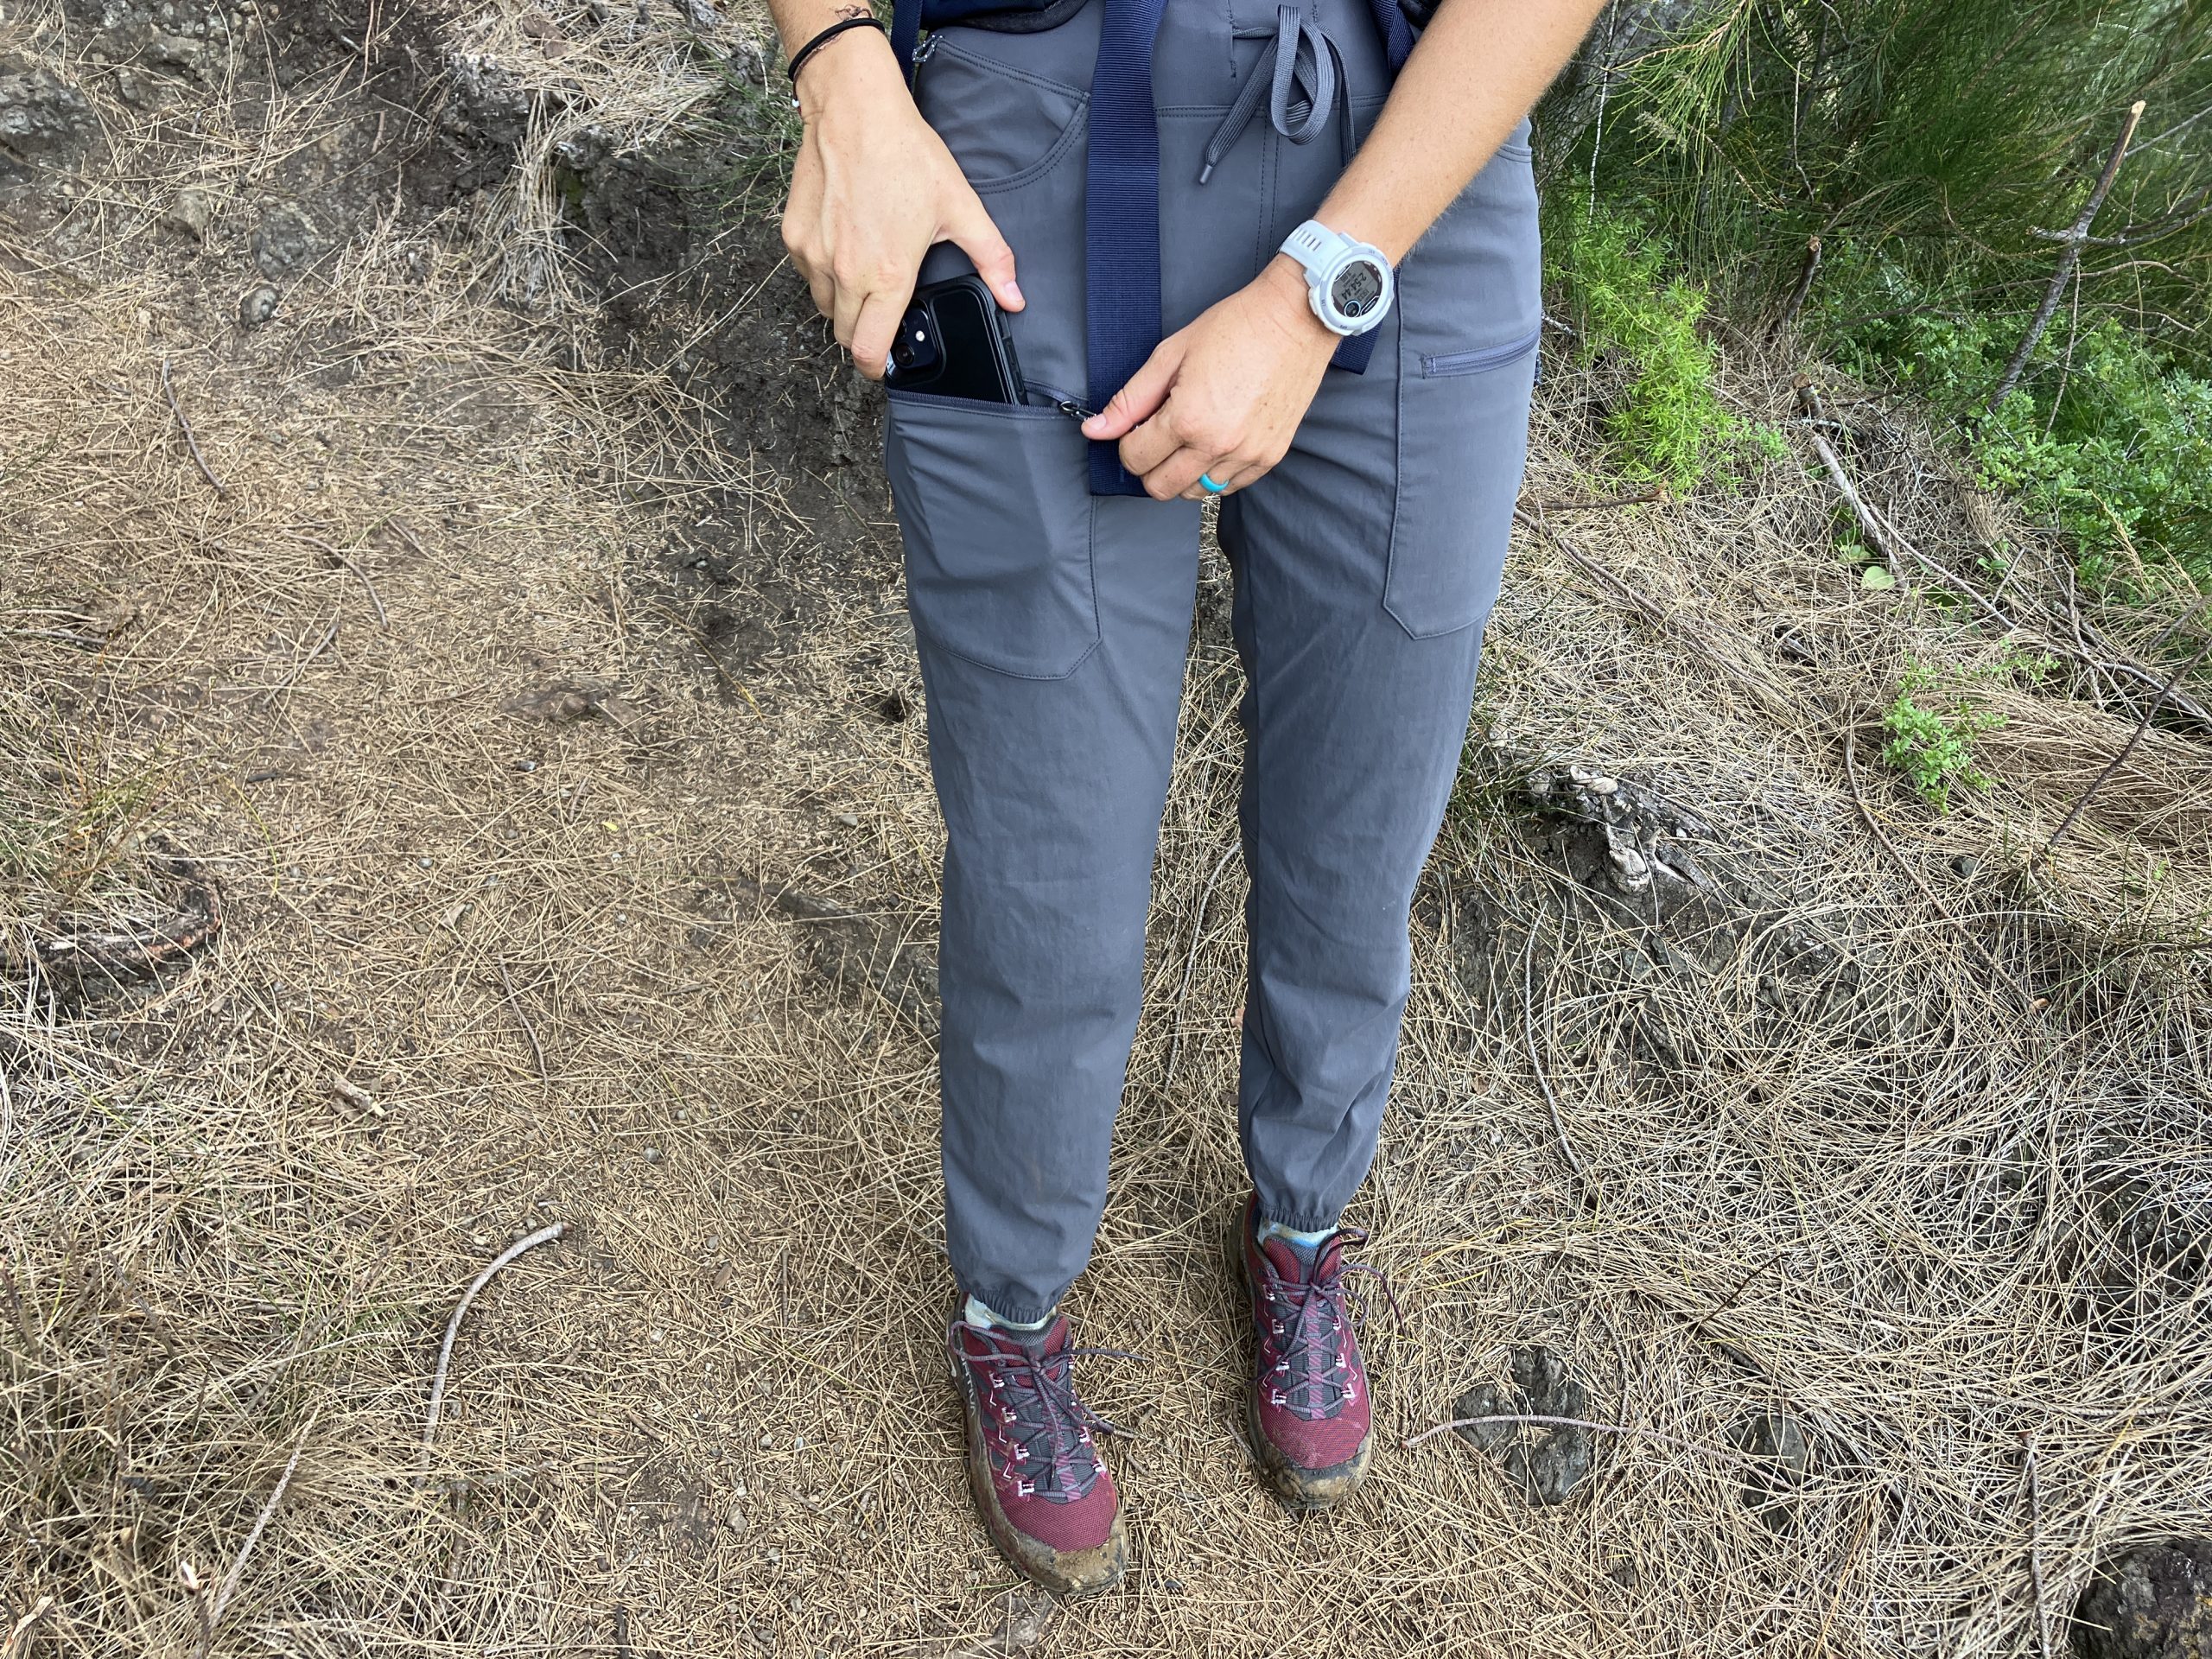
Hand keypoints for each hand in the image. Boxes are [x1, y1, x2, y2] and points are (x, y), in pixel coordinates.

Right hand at [781, 29, 1021, 379]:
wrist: (855, 113)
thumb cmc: (906, 155)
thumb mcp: (961, 208)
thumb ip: (992, 259)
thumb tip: (1015, 297)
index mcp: (887, 275)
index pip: (869, 350)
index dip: (877, 368)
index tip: (886, 364)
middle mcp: (845, 272)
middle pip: (845, 335)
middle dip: (863, 336)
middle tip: (882, 317)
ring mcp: (814, 256)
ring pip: (824, 306)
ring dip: (844, 304)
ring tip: (867, 277)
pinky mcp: (794, 236)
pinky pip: (807, 274)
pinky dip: (824, 273)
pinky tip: (845, 247)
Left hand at [1081, 257, 1336, 499]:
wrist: (1294, 319)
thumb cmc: (1235, 327)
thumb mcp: (1170, 355)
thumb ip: (1130, 400)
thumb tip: (1094, 430)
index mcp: (1188, 419)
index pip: (1135, 459)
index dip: (1127, 442)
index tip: (1139, 425)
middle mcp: (1218, 445)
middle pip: (1161, 488)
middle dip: (1150, 465)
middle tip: (1158, 436)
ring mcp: (1247, 455)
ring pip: (1195, 492)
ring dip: (1182, 471)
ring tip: (1191, 435)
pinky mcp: (1270, 457)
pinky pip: (1229, 487)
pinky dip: (1214, 473)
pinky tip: (1215, 441)